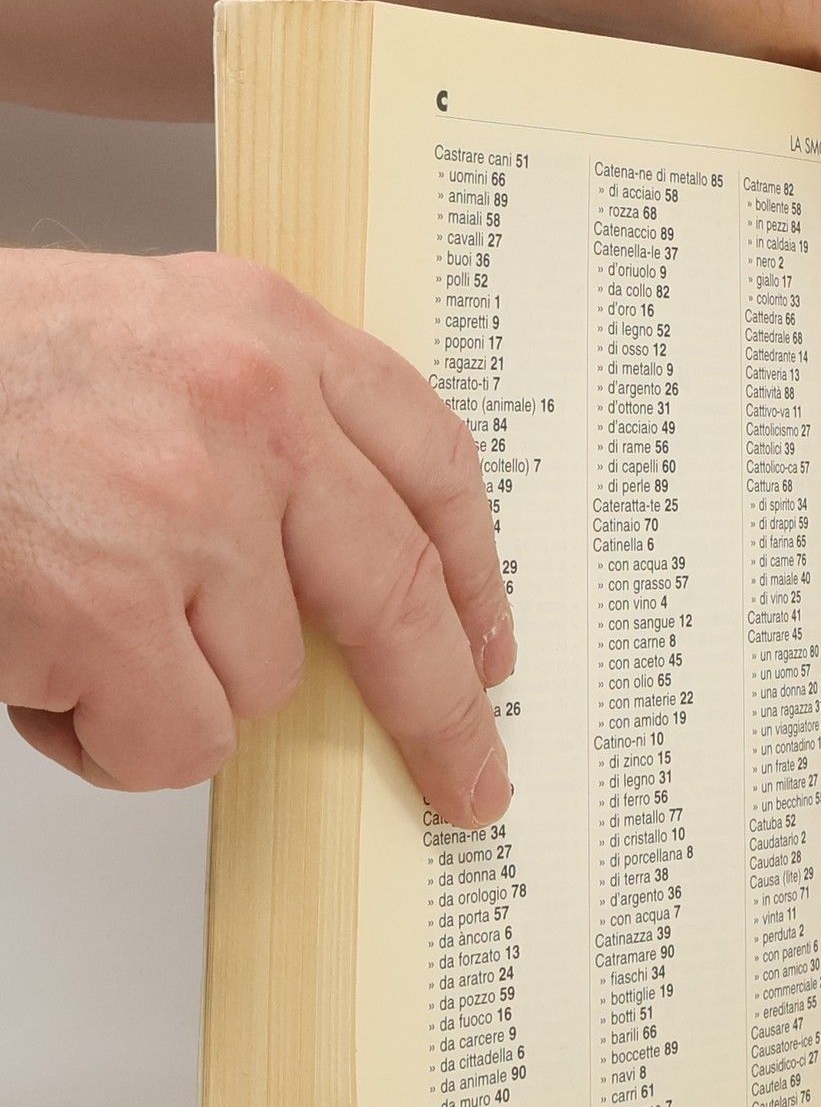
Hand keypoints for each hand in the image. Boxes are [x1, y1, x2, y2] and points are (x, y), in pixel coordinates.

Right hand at [0, 248, 513, 823]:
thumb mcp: (138, 342)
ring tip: (63, 623)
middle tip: (468, 778)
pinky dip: (107, 741)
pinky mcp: (112, 606)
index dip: (472, 573)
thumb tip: (337, 582)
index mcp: (264, 329)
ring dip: (170, 691)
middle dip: (444, 710)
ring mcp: (185, 507)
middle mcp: (248, 406)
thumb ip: (258, 429)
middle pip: (398, 594)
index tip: (489, 647)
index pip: (430, 464)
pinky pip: (176, 742)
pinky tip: (36, 669)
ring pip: (258, 684)